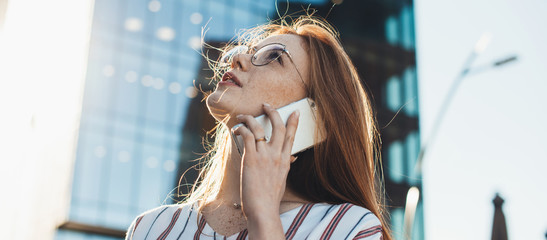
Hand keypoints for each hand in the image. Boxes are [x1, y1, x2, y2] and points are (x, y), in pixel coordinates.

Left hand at [232, 103, 299, 219]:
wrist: (263, 210)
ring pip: (259, 127)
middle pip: (278, 126)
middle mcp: (276, 155)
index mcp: (285, 161)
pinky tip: (236, 130)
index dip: (294, 122)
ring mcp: (264, 156)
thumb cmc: (269, 200)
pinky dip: (241, 129)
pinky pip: (247, 136)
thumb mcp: (281, 181)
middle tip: (266, 105)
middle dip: (272, 112)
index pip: (292, 137)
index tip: (295, 112)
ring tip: (242, 116)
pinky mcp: (251, 158)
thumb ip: (282, 168)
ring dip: (249, 118)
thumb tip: (288, 160)